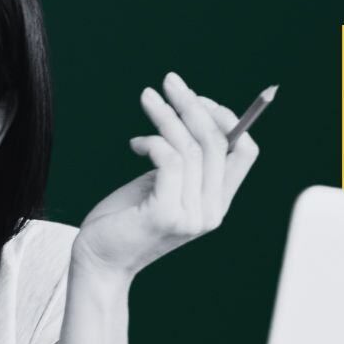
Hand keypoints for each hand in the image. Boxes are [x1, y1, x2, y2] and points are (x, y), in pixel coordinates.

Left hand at [76, 72, 260, 280]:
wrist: (98, 262)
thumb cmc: (123, 220)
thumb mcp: (160, 185)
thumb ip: (182, 163)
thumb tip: (189, 114)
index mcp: (217, 202)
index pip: (245, 151)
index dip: (228, 117)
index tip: (196, 98)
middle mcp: (212, 211)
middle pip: (219, 142)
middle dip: (193, 104)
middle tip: (169, 81)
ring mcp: (192, 216)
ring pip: (191, 147)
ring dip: (167, 115)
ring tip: (147, 98)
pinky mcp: (166, 215)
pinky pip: (170, 161)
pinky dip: (153, 141)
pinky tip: (135, 144)